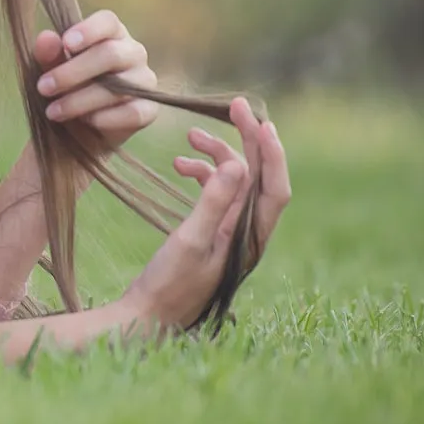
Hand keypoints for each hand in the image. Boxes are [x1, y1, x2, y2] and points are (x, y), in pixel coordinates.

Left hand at [34, 10, 158, 154]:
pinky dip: (105, 119)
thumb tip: (46, 38)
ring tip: (53, 112)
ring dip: (79, 101)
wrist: (79, 127)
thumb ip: (48, 53)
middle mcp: (133, 53)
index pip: (108, 21)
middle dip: (72, 73)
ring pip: (118, 87)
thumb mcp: (51, 69)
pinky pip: (132, 113)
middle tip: (43, 88)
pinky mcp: (148, 110)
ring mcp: (145, 81)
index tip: (66, 43)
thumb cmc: (66, 85)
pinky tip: (85, 122)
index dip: (88, 30)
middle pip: (111, 54)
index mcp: (111, 34)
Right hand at [119, 97, 291, 332]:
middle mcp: (246, 233)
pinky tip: (180, 167)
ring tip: (187, 142)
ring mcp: (230, 232)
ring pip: (235, 182)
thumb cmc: (168, 284)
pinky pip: (218, 194)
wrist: (149, 317)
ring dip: (216, 156)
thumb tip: (236, 164)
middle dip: (244, 141)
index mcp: (249, 237)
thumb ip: (213, 203)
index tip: (257, 120)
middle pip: (257, 177)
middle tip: (230, 107)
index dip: (271, 152)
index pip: (274, 187)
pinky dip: (203, 175)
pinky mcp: (212, 233)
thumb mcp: (188, 241)